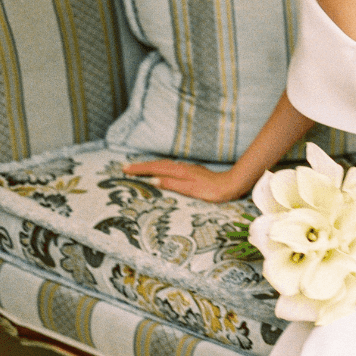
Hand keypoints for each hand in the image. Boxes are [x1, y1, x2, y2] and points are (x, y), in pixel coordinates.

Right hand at [121, 159, 246, 201]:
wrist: (231, 185)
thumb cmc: (213, 190)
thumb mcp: (191, 190)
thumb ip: (172, 184)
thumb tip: (153, 181)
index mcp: (179, 172)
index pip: (154, 169)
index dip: (139, 170)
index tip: (125, 170)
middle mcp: (181, 167)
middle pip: (156, 165)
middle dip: (140, 166)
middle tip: (125, 168)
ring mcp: (186, 169)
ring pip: (163, 165)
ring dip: (149, 166)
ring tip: (137, 169)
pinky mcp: (191, 172)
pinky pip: (170, 168)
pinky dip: (159, 168)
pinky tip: (159, 172)